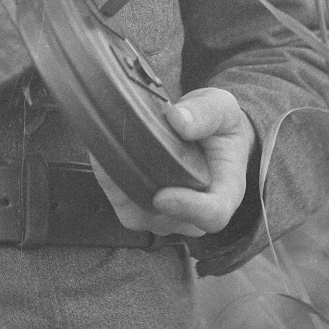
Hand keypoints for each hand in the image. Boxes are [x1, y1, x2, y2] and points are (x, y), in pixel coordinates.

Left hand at [90, 87, 254, 237]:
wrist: (208, 132)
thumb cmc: (220, 125)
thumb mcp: (222, 108)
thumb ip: (206, 113)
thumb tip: (178, 121)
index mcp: (226, 191)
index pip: (213, 215)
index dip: (188, 209)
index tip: (163, 196)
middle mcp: (197, 211)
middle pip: (167, 220)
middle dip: (140, 192)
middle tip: (118, 154)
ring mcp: (170, 215)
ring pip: (139, 215)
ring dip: (118, 187)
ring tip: (106, 150)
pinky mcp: (146, 208)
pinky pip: (124, 205)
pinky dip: (110, 183)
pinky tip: (103, 156)